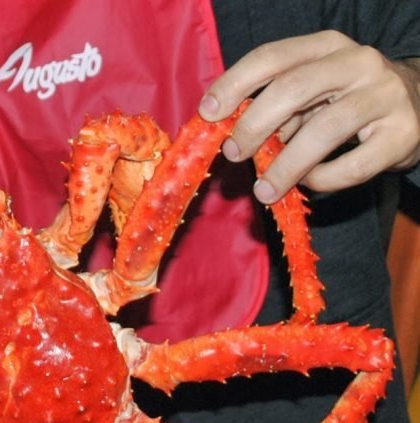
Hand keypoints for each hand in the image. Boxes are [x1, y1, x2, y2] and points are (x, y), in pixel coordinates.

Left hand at [199, 31, 419, 203]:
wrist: (418, 106)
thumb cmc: (345, 101)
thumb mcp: (310, 93)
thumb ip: (273, 107)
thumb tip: (228, 135)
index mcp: (326, 46)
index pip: (272, 57)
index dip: (234, 84)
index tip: (208, 113)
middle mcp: (358, 63)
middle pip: (293, 89)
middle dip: (254, 125)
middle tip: (233, 153)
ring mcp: (384, 96)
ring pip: (323, 131)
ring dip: (284, 166)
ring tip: (263, 190)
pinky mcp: (402, 134)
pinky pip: (352, 166)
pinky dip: (322, 180)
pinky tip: (309, 183)